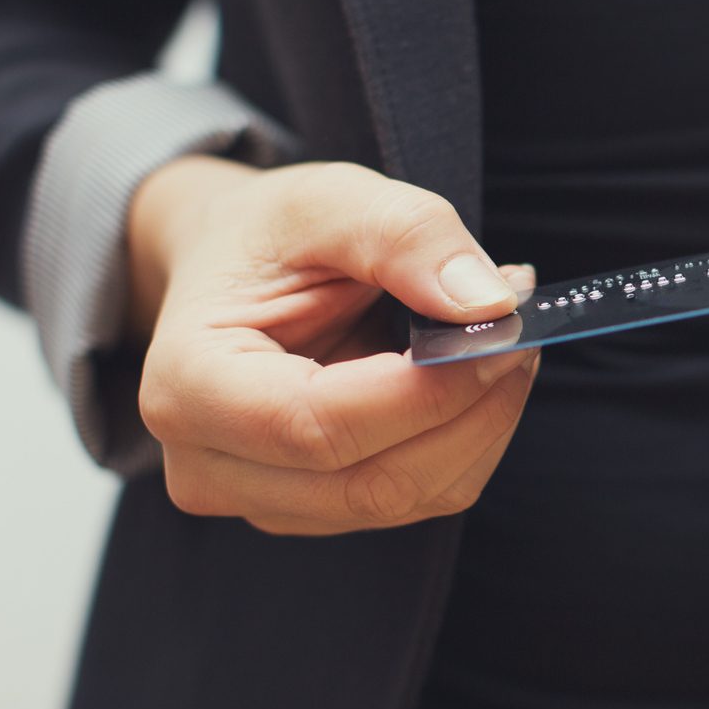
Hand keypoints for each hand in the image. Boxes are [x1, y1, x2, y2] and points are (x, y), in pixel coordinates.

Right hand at [127, 155, 539, 535]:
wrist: (232, 270)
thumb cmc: (269, 237)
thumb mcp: (329, 198)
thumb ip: (406, 235)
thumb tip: (486, 304)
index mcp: (186, 385)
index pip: (318, 427)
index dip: (427, 392)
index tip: (504, 331)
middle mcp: (209, 465)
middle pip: (371, 482)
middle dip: (472, 409)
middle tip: (522, 328)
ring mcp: (261, 501)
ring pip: (406, 498)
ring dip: (480, 424)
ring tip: (500, 338)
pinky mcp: (314, 510)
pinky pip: (417, 498)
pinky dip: (467, 439)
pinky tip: (473, 375)